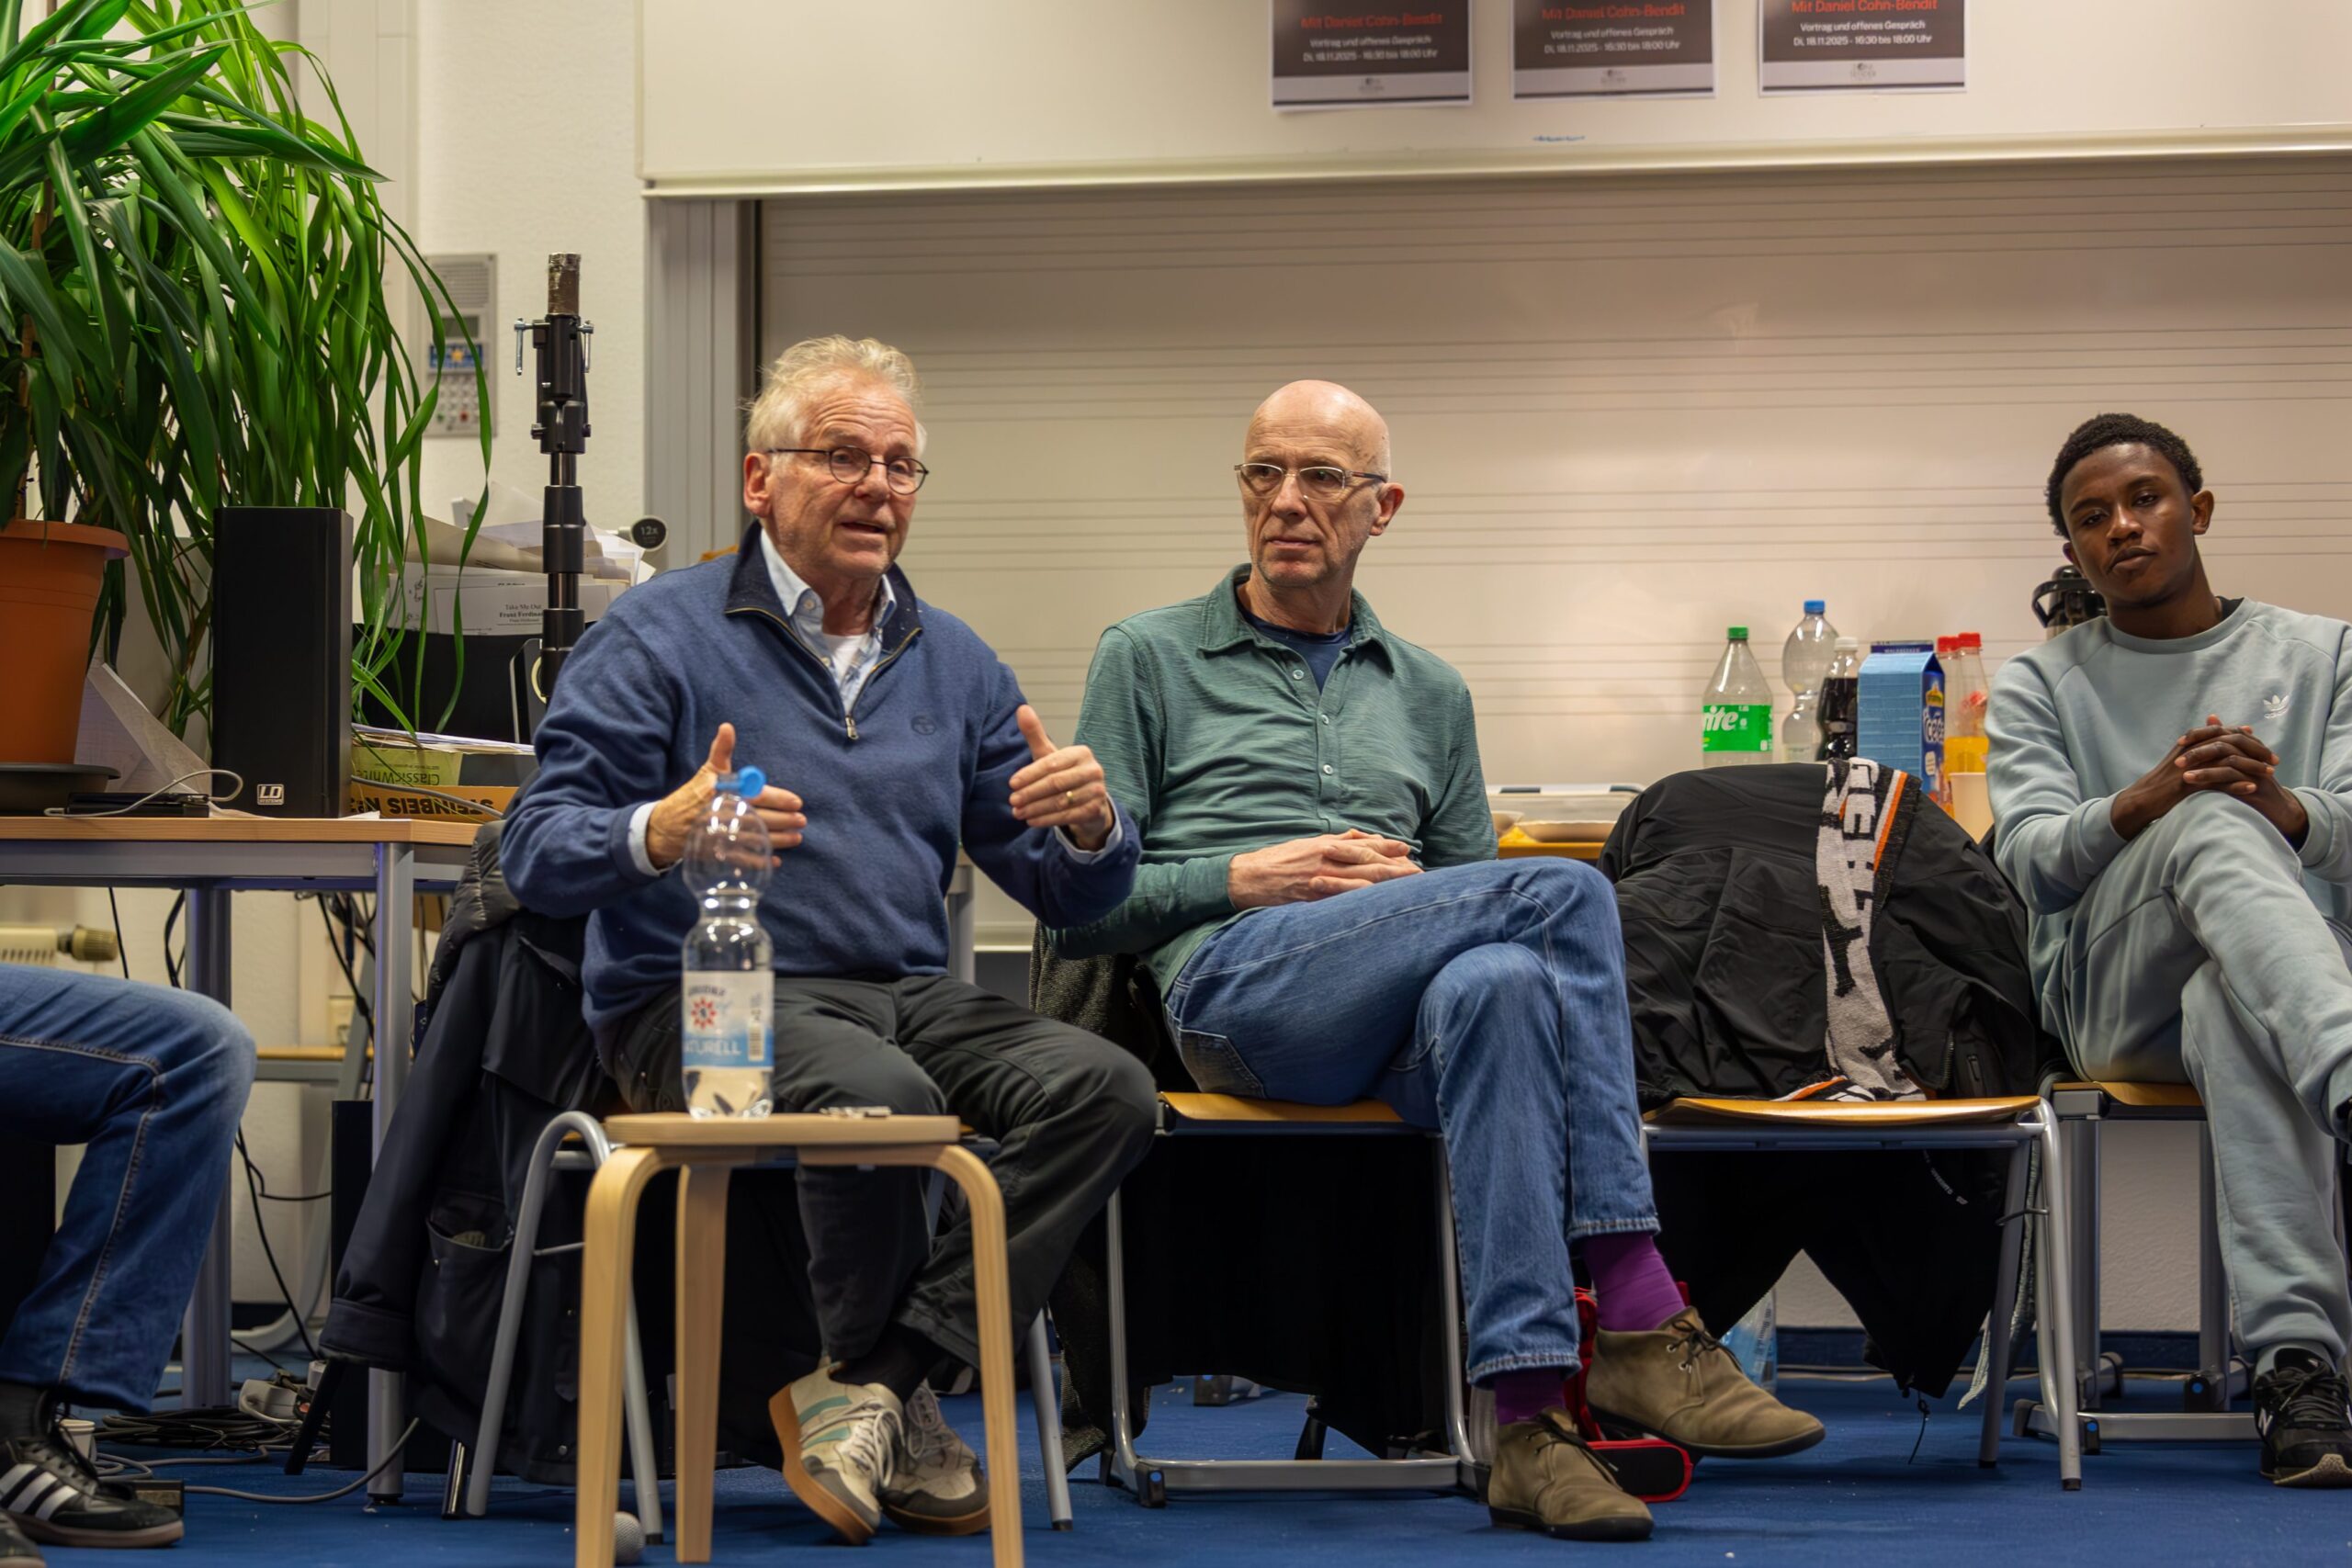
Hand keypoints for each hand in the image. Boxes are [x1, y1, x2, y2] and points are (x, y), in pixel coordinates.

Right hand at [643, 723, 807, 869]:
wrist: (665, 826)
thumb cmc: (692, 795)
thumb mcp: (707, 771)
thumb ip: (721, 750)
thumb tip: (727, 727)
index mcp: (725, 792)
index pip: (757, 794)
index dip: (778, 799)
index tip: (797, 802)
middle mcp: (724, 813)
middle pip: (760, 818)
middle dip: (784, 820)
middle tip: (802, 821)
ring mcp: (720, 835)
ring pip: (755, 838)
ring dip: (778, 840)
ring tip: (796, 838)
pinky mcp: (717, 852)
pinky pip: (741, 858)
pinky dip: (759, 860)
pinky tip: (774, 861)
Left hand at [1008, 705, 1115, 850]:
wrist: (1090, 801)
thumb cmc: (1065, 774)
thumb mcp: (1049, 755)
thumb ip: (1035, 734)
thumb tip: (1021, 708)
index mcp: (1081, 753)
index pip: (1051, 764)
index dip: (1030, 774)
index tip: (1011, 783)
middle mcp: (1093, 770)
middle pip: (1056, 783)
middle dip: (1031, 793)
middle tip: (1012, 801)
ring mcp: (1097, 791)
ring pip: (1060, 801)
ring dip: (1036, 808)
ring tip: (1017, 812)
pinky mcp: (1096, 810)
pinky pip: (1068, 816)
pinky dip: (1047, 819)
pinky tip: (1032, 821)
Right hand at [1228, 829, 1421, 908]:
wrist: (1248, 879)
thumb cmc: (1278, 860)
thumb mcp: (1307, 843)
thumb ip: (1336, 840)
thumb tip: (1362, 836)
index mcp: (1326, 847)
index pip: (1364, 847)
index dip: (1387, 848)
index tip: (1407, 850)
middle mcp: (1327, 863)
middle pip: (1368, 865)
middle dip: (1396, 869)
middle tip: (1420, 873)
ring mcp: (1321, 883)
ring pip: (1361, 884)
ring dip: (1386, 886)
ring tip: (1409, 889)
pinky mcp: (1314, 901)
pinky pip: (1343, 901)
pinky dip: (1363, 901)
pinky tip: (1379, 905)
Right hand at [2111, 713, 2307, 845]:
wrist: (2143, 798)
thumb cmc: (2166, 780)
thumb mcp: (2184, 756)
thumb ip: (2204, 740)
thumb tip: (2224, 722)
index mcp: (2192, 740)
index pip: (2227, 732)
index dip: (2250, 740)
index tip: (2266, 749)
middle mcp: (2192, 749)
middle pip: (2232, 743)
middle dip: (2257, 751)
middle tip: (2275, 761)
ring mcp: (2190, 766)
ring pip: (2228, 761)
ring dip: (2252, 767)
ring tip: (2269, 775)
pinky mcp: (2187, 783)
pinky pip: (2217, 781)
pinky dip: (2236, 784)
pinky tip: (2252, 788)